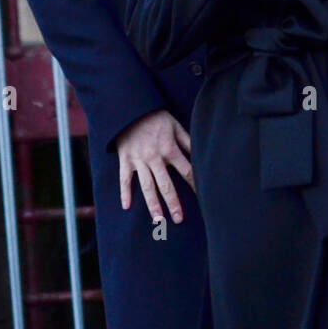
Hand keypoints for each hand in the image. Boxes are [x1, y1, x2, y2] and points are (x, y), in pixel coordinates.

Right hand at [116, 109, 194, 225]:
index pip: (186, 171)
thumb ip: (188, 142)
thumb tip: (201, 155)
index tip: (203, 198)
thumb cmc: (156, 118)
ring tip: (158, 220)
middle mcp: (154, 157)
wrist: (130, 108)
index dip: (195, 185)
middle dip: (173, 203)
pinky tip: (126, 206)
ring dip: (152, 204)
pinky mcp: (125, 160)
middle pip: (166, 185)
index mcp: (169, 149)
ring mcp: (138, 160)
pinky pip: (124, 179)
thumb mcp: (176, 126)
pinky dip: (124, 192)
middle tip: (179, 219)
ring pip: (147, 186)